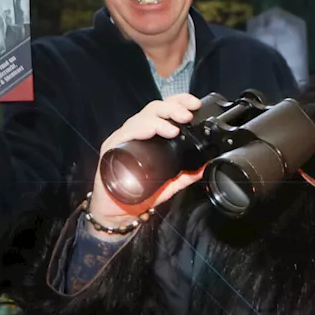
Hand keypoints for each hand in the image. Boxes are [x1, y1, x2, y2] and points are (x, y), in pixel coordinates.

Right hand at [87, 94, 203, 230]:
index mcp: (148, 136)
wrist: (115, 212)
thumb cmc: (136, 195)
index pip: (163, 110)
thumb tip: (203, 167)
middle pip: (153, 109)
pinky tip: (153, 130)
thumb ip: (184, 175)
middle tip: (187, 115)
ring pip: (140, 117)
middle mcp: (135, 133)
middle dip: (173, 108)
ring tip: (174, 128)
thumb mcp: (168, 184)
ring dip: (159, 118)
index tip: (194, 104)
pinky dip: (141, 129)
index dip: (179, 103)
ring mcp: (122, 139)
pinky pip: (126, 133)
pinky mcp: (111, 147)